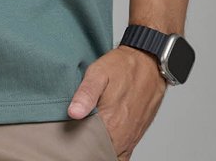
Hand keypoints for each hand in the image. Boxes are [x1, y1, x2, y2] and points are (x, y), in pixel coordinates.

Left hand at [67, 45, 167, 159]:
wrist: (148, 63)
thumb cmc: (122, 67)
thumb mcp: (98, 72)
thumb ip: (85, 94)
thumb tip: (73, 113)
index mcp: (110, 122)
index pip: (88, 146)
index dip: (76, 143)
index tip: (67, 137)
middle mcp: (122, 135)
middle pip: (99, 153)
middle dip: (87, 149)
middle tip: (75, 137)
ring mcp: (130, 138)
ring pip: (111, 156)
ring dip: (99, 151)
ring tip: (86, 140)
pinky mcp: (135, 136)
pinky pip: (123, 155)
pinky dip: (112, 153)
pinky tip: (102, 142)